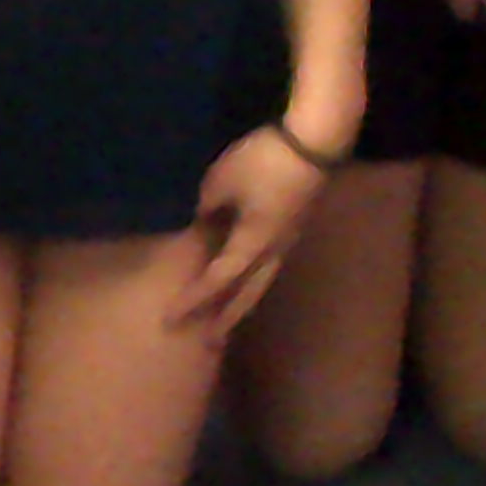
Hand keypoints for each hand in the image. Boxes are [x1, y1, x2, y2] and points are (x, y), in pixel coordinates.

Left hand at [176, 123, 333, 337]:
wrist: (313, 144)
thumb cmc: (264, 162)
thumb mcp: (222, 181)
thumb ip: (208, 207)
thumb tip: (202, 223)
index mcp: (251, 244)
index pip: (216, 281)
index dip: (193, 300)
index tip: (172, 317)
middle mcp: (272, 252)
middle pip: (247, 295)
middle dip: (225, 319)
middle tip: (208, 341)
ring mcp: (286, 241)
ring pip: (261, 283)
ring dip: (241, 303)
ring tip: (225, 318)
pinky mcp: (292, 227)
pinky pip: (267, 266)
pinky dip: (251, 281)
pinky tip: (244, 278)